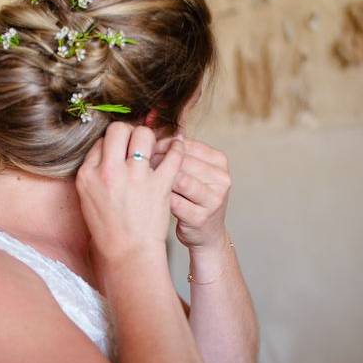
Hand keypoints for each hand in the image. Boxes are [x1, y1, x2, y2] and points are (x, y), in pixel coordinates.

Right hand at [75, 122, 185, 263]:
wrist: (127, 252)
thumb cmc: (108, 228)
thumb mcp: (88, 197)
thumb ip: (94, 171)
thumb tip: (107, 148)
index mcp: (88, 174)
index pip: (102, 140)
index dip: (114, 142)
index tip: (122, 148)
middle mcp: (109, 171)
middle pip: (119, 130)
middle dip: (130, 132)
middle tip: (137, 141)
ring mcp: (135, 177)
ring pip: (144, 135)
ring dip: (151, 138)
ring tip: (154, 146)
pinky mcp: (159, 185)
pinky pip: (172, 155)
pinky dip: (177, 148)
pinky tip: (177, 146)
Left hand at [150, 133, 231, 250]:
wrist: (206, 233)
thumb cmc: (193, 197)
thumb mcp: (193, 172)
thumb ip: (179, 152)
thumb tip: (153, 128)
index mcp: (220, 162)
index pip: (186, 145)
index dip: (163, 146)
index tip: (146, 150)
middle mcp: (222, 179)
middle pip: (182, 162)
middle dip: (158, 162)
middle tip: (140, 165)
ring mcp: (214, 199)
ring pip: (178, 180)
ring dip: (158, 179)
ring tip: (143, 180)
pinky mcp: (201, 217)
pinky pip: (173, 201)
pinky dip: (159, 198)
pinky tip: (149, 198)